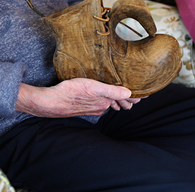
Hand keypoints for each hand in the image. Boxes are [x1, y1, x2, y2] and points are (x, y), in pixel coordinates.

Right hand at [16, 78, 141, 117]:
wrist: (49, 102)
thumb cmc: (69, 93)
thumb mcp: (93, 88)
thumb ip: (112, 91)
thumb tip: (130, 94)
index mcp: (104, 102)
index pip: (125, 99)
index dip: (135, 96)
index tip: (145, 94)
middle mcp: (100, 106)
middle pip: (119, 102)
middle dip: (128, 98)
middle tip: (138, 94)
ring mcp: (92, 106)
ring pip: (110, 102)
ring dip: (118, 99)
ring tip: (126, 95)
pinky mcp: (83, 105)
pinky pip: (100, 102)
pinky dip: (106, 99)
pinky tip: (104, 96)